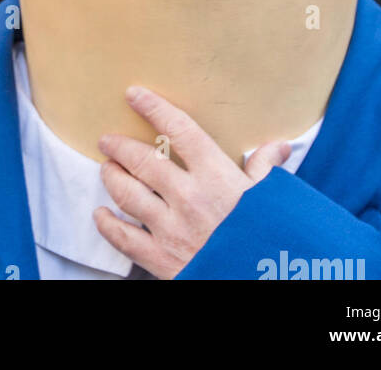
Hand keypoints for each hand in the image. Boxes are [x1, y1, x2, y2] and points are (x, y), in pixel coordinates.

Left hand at [93, 85, 291, 279]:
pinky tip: (102, 214)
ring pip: (127, 194)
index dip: (153, 108)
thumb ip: (265, 171)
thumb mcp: (271, 201)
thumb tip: (278, 146)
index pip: (179, 130)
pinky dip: (108, 224)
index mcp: (217, 177)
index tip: (134, 95)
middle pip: (142, 160)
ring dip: (112, 178)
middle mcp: (189, 198)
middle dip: (120, 147)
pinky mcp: (162, 259)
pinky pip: (125, 238)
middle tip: (107, 140)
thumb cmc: (270, 239)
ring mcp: (172, 229)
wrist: (267, 284)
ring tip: (107, 168)